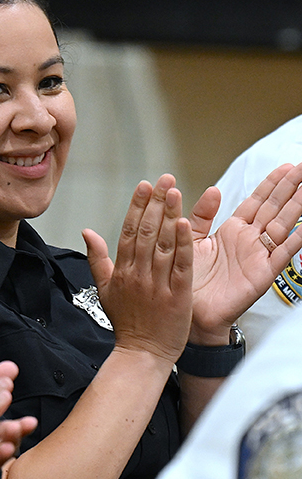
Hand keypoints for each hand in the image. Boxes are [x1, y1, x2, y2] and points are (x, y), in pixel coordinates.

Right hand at [83, 173, 192, 363]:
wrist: (141, 353)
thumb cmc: (127, 323)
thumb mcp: (105, 289)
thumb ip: (97, 259)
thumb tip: (87, 232)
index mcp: (122, 272)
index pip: (128, 232)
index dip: (136, 206)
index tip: (143, 185)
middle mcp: (138, 275)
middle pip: (145, 232)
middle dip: (155, 203)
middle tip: (163, 179)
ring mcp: (157, 284)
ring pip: (162, 244)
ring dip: (168, 216)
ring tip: (174, 191)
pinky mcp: (177, 295)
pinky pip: (179, 265)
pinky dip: (182, 244)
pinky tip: (185, 224)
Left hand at [188, 161, 301, 342]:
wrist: (188, 311)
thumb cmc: (189, 280)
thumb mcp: (191, 241)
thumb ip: (202, 216)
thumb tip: (213, 189)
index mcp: (233, 230)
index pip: (257, 201)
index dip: (271, 184)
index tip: (286, 166)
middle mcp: (249, 240)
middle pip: (275, 208)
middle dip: (291, 187)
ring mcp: (259, 255)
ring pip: (283, 224)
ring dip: (298, 206)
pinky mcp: (263, 273)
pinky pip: (283, 253)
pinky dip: (296, 239)